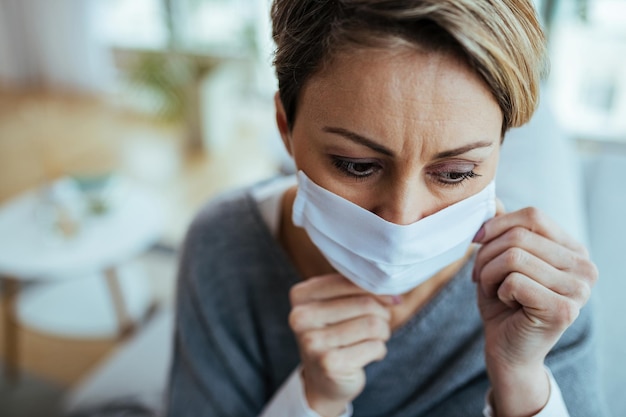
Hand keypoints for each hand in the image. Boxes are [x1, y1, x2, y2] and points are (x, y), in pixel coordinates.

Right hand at [289, 274, 393, 416]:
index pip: (348, 281)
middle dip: (382, 314)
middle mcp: (301, 317)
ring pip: (373, 325)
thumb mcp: (336, 306)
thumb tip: (394, 294)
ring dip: (383, 332)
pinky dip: (379, 350)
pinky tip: (369, 354)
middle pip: (365, 303)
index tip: (389, 299)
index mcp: (301, 295)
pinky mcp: (329, 363)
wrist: (322, 381)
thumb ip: (356, 291)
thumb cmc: (334, 335)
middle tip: (379, 324)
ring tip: (375, 338)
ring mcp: (313, 342)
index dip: (376, 289)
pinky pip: (374, 346)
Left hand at [473, 205, 597, 415]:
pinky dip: (498, 291)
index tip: (478, 242)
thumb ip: (502, 230)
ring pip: (514, 257)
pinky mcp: (563, 310)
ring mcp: (579, 290)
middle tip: (480, 275)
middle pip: (520, 236)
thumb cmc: (503, 303)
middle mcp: (585, 267)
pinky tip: (506, 304)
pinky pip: (514, 281)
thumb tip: (492, 201)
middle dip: (486, 253)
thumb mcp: (500, 259)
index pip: (533, 215)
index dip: (497, 225)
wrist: (506, 350)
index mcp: (573, 250)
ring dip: (489, 273)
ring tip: (492, 288)